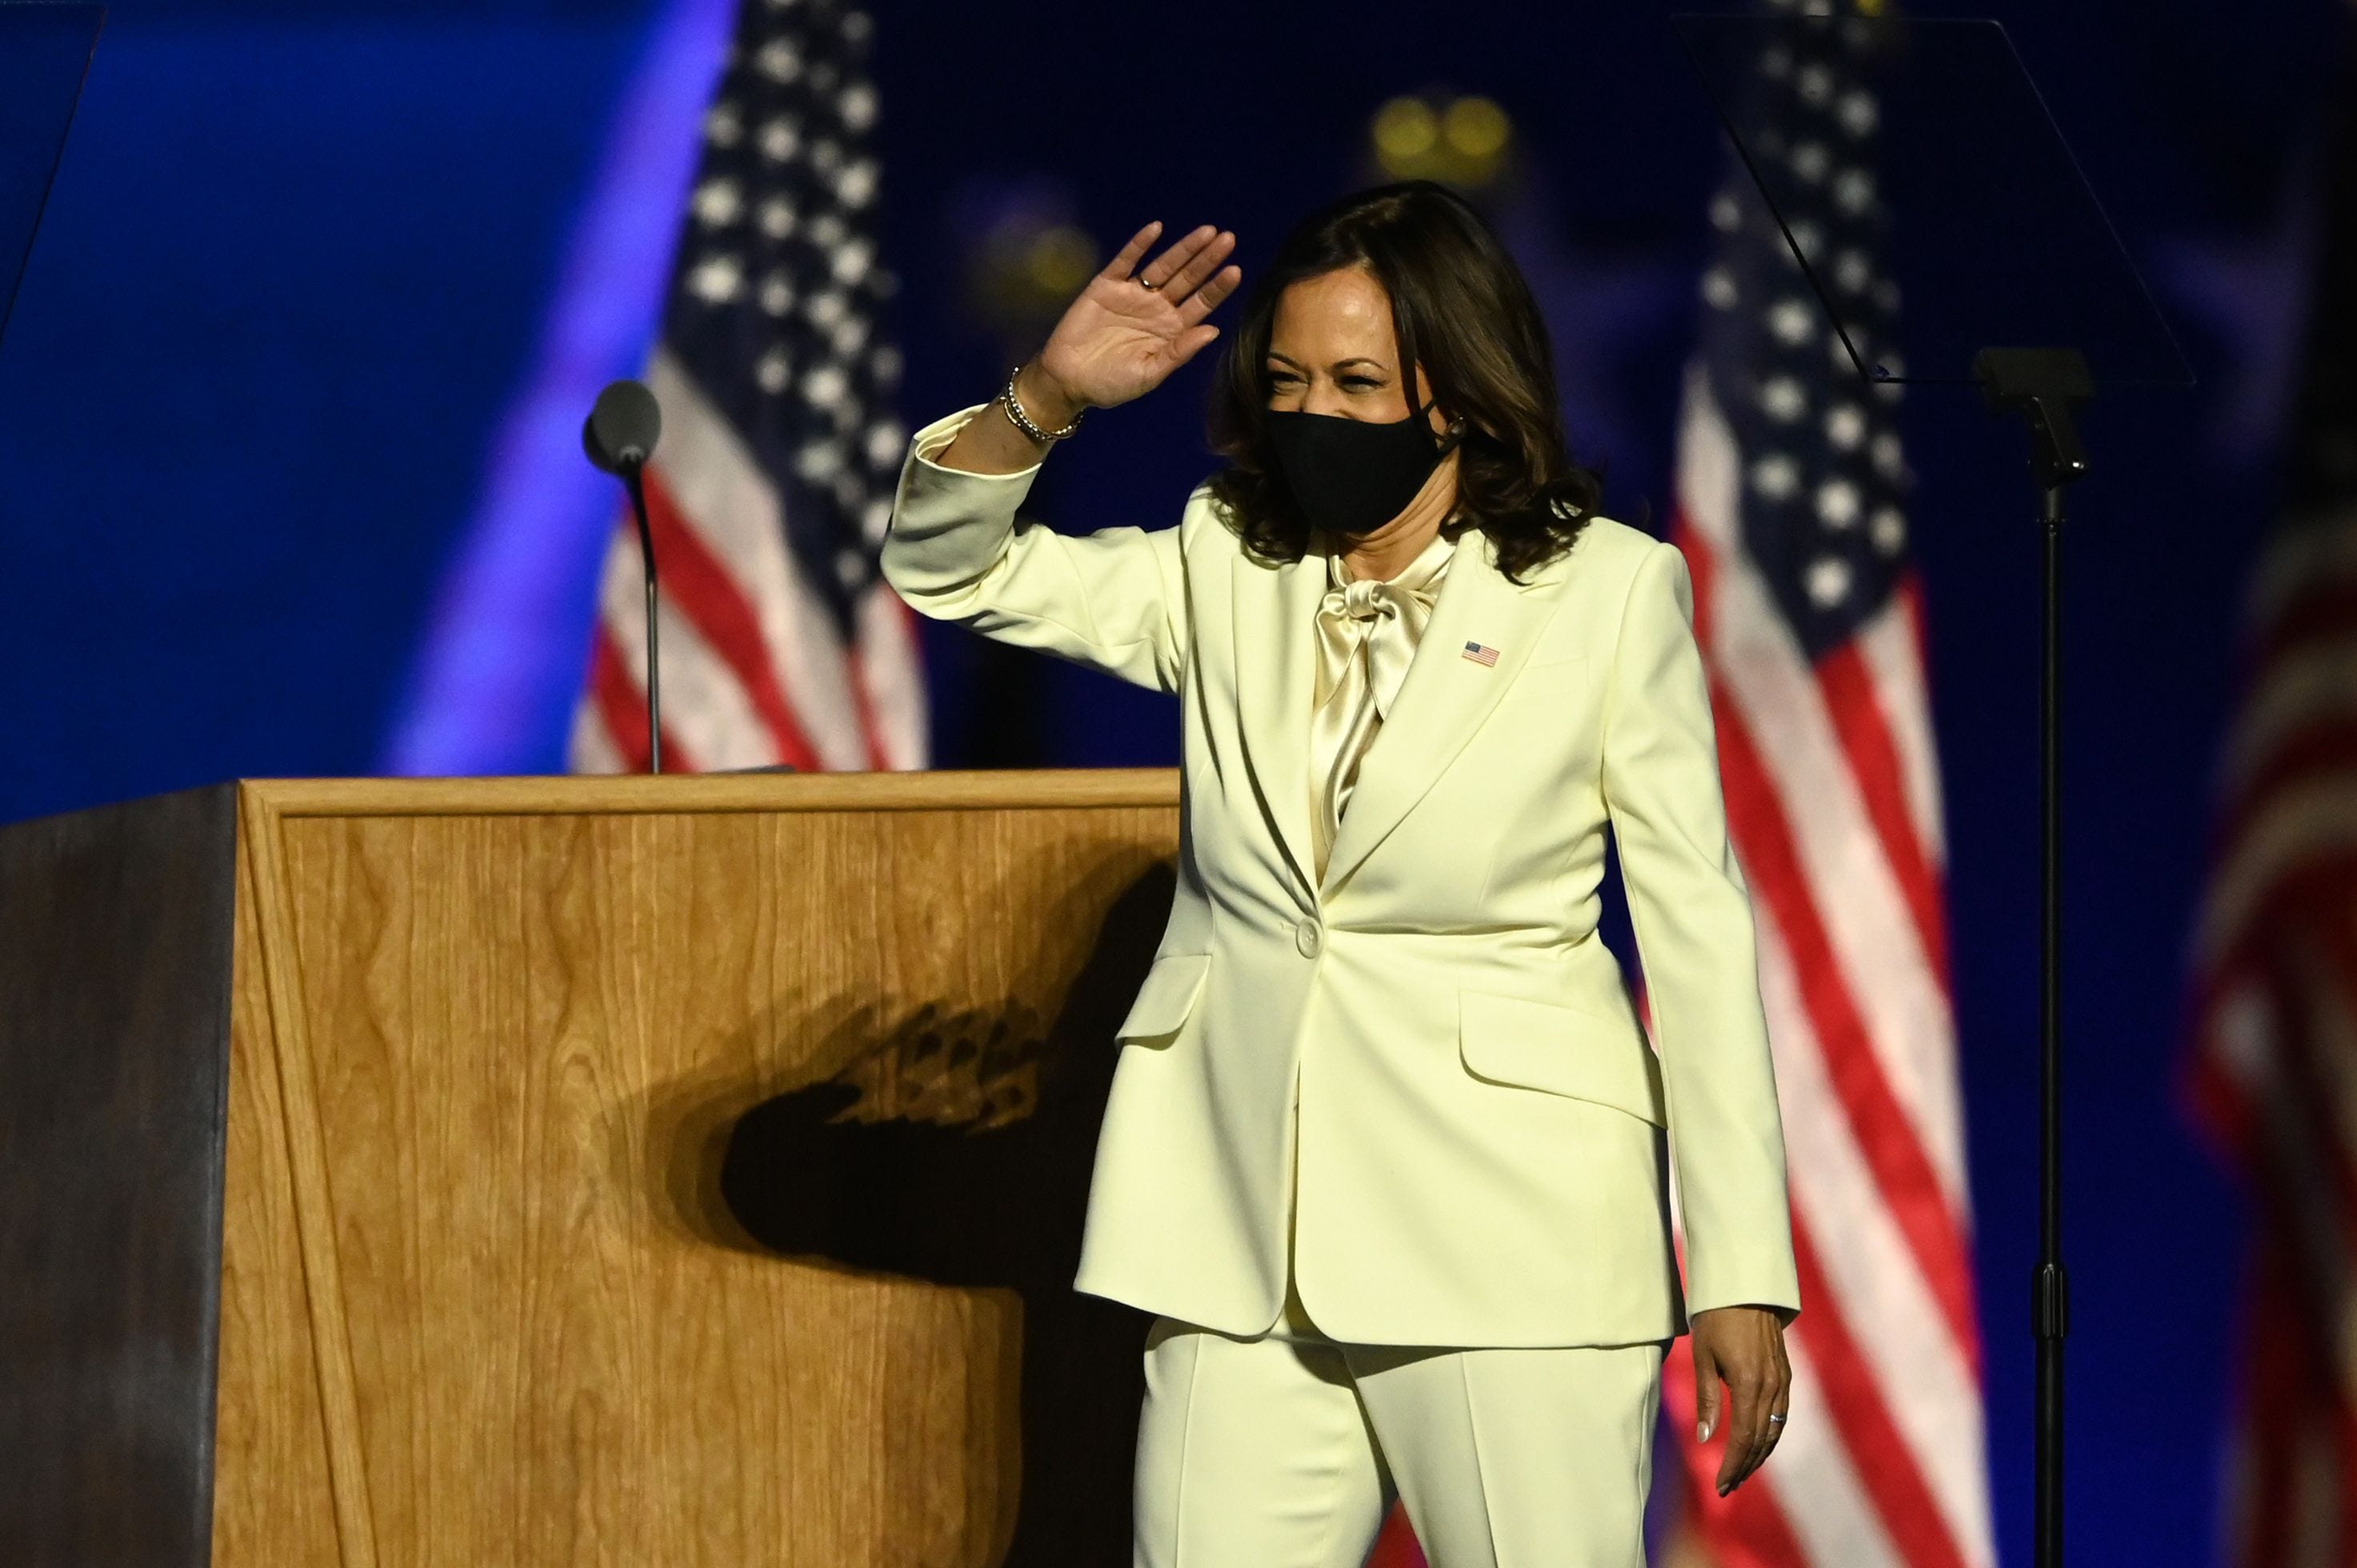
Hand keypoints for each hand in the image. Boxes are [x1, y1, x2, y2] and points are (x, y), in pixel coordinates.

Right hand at [1027, 222, 1242, 419]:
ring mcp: (1133, 294)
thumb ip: (1179, 352)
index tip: (1235, 270)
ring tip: (1206, 232)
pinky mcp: (1106, 285)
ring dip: (1184, 248)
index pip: (1201, 303)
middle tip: (1228, 239)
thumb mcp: (1149, 374)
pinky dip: (1139, 245)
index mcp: (1172, 330)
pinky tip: (1156, 229)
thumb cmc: (1111, 384)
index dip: (1217, 287)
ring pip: (1163, 266)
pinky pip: (1126, 261)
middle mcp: (1157, 308)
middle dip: (1207, 259)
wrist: (1068, 381)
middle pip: (1188, 278)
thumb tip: (1213, 330)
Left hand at [1690, 1305, 1791, 1495]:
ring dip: (1759, 1456)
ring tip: (1741, 1473)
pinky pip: (1781, 1415)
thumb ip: (1707, 1399)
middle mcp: (1772, 1387)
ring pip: (1775, 1431)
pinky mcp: (1785, 1375)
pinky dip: (1770, 1436)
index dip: (1733, 1465)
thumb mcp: (1703, 1357)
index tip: (1721, 1486)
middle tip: (1728, 1487)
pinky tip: (1758, 1445)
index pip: (1743, 1438)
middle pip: (1762, 1440)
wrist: (1746, 1287)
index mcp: (1749, 1384)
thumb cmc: (1716, 1318)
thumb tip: (1706, 1438)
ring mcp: (1782, 1381)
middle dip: (1745, 1467)